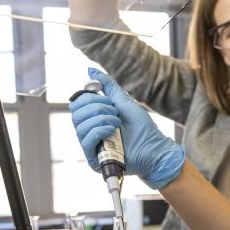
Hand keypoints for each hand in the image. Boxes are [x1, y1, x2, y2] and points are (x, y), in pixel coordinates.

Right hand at [69, 69, 185, 188]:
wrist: (154, 148)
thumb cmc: (142, 128)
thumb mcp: (124, 101)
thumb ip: (107, 86)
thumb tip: (90, 70)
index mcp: (93, 118)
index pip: (76, 103)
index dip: (90, 98)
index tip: (110, 101)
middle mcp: (89, 131)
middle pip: (75, 113)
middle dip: (97, 107)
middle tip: (115, 112)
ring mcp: (91, 146)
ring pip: (80, 126)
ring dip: (101, 119)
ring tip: (117, 122)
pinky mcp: (94, 159)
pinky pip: (86, 140)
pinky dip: (99, 130)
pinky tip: (112, 131)